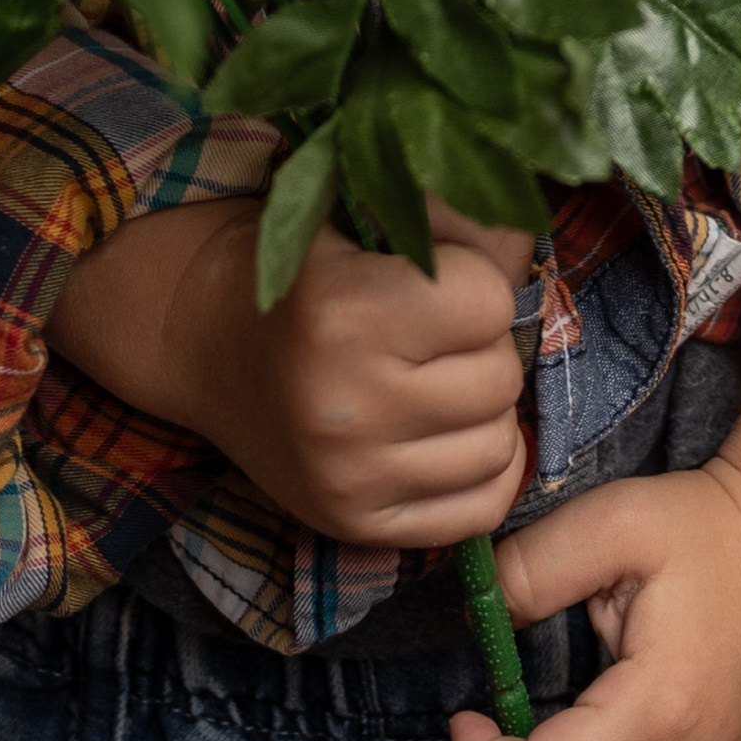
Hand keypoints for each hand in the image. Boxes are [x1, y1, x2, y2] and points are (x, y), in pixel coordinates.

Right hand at [44, 193, 533, 547]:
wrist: (205, 341)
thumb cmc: (302, 268)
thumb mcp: (362, 214)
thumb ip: (450, 218)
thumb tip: (535, 232)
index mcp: (345, 309)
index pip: (491, 301)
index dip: (475, 285)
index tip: (439, 282)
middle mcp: (345, 403)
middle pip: (500, 377)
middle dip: (481, 348)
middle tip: (437, 336)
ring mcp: (348, 477)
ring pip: (498, 446)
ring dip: (483, 411)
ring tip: (438, 381)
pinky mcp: (354, 525)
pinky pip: (480, 511)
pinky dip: (480, 471)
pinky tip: (445, 435)